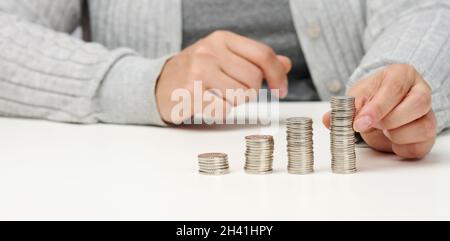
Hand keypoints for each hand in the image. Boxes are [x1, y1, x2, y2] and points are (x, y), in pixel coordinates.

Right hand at [156, 30, 290, 123]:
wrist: (160, 84)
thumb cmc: (197, 71)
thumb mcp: (225, 57)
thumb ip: (255, 60)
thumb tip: (286, 64)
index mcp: (222, 39)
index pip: (263, 54)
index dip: (278, 75)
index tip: (281, 90)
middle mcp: (210, 51)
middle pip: (254, 79)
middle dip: (250, 91)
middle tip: (233, 91)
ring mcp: (198, 71)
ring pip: (241, 96)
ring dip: (234, 102)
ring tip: (217, 95)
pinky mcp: (190, 93)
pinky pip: (224, 110)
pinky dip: (221, 112)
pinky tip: (208, 104)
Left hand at [323, 64, 435, 158]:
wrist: (382, 106)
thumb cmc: (372, 97)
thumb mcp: (356, 97)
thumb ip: (344, 108)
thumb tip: (329, 119)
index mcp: (401, 74)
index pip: (394, 88)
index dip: (377, 108)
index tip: (360, 123)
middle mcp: (421, 90)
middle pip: (417, 104)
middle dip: (389, 120)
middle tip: (371, 126)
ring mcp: (428, 113)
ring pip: (422, 127)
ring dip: (395, 134)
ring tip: (383, 129)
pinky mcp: (428, 134)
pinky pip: (419, 146)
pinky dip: (401, 147)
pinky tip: (391, 139)